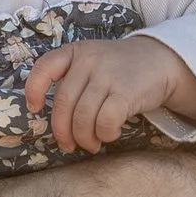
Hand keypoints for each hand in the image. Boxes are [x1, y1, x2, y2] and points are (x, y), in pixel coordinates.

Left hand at [24, 31, 195, 152]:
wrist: (162, 60)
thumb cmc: (121, 68)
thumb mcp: (93, 61)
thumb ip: (72, 80)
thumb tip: (54, 121)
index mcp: (75, 52)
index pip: (45, 67)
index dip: (33, 89)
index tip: (35, 108)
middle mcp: (89, 60)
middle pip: (64, 104)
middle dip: (63, 130)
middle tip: (69, 144)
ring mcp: (108, 75)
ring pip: (83, 117)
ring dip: (85, 137)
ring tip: (92, 143)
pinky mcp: (126, 91)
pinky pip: (105, 121)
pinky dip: (105, 134)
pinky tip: (111, 133)